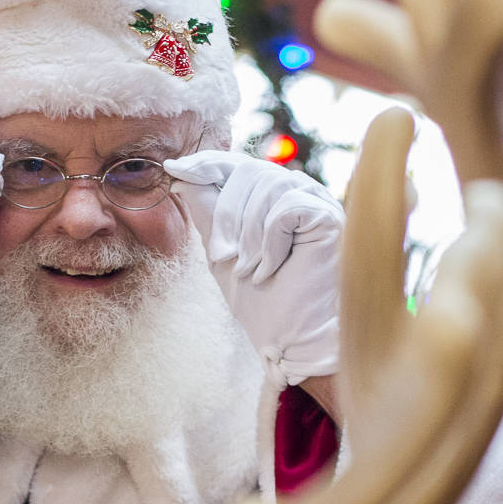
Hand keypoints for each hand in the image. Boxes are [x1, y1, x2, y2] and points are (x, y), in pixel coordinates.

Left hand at [167, 151, 343, 382]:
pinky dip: (271, 243)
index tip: (172, 168)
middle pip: (248, 172)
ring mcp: (318, 201)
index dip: (205, 163)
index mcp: (273, 196)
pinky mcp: (330, 217)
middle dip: (227, 216)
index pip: (237, 164)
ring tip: (251, 271)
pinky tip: (274, 269)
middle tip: (225, 258)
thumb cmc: (263, 302)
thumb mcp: (221, 250)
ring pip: (267, 186)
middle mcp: (299, 192)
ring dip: (248, 236)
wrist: (291, 340)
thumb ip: (205, 210)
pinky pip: (285, 208)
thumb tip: (180, 171)